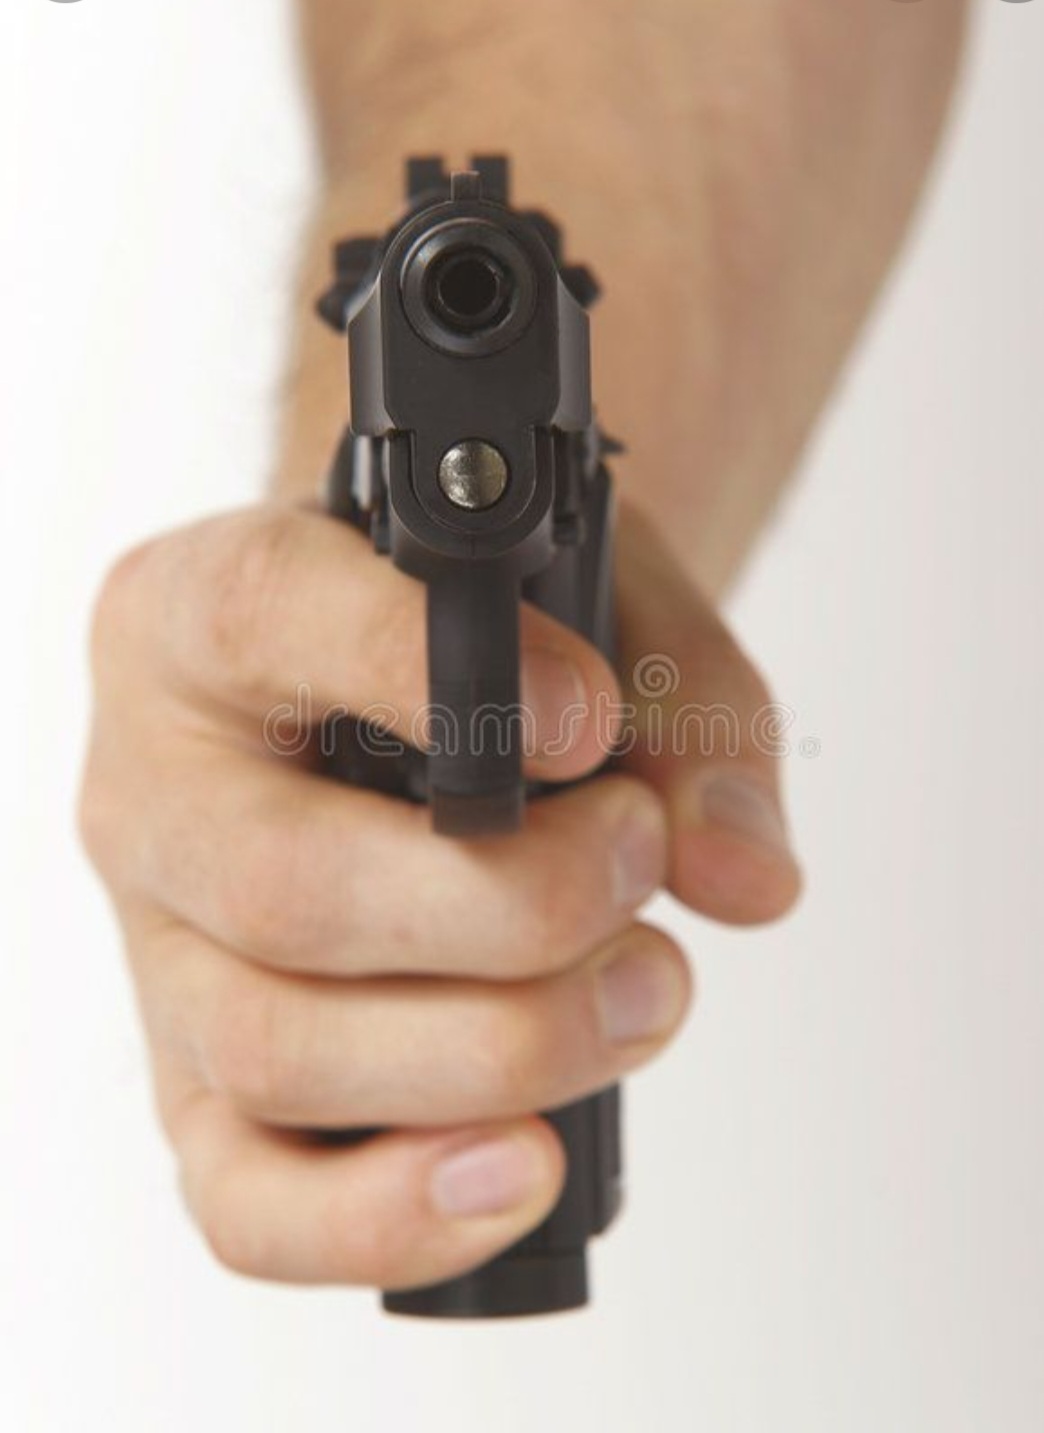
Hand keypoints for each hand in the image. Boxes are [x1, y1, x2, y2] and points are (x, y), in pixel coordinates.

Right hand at [79, 500, 799, 1288]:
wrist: (415, 687)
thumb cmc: (489, 633)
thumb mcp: (596, 600)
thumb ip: (686, 706)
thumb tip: (742, 876)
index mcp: (205, 610)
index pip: (260, 615)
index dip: (418, 672)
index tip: (584, 720)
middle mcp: (155, 787)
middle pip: (281, 891)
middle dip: (509, 910)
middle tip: (639, 866)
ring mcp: (165, 951)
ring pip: (273, 1053)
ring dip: (495, 1053)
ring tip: (644, 994)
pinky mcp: (202, 1083)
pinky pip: (246, 1197)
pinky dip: (388, 1214)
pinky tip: (523, 1168)